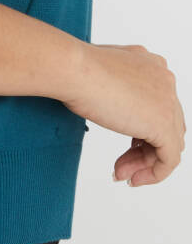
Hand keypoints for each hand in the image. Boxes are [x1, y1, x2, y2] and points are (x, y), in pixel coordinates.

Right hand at [64, 42, 185, 186]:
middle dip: (141, 150)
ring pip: (167, 143)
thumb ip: (118, 84)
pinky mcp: (163, 124)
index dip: (142, 130)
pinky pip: (169, 159)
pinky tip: (132, 178)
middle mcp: (164, 80)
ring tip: (121, 173)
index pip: (158, 106)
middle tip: (120, 164)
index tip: (125, 146)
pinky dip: (153, 173)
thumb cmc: (77, 69)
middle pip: (165, 126)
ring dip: (143, 163)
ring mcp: (167, 101)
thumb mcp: (103, 73)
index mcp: (152, 65)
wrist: (73, 69)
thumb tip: (114, 102)